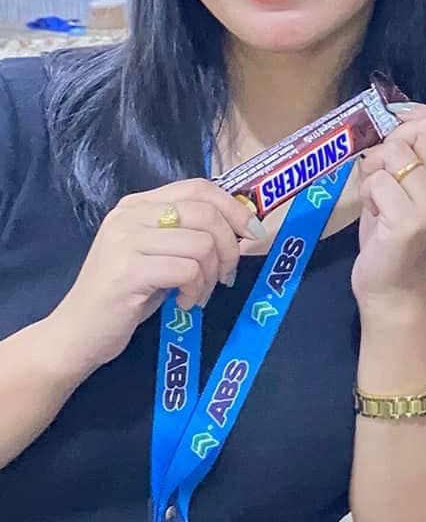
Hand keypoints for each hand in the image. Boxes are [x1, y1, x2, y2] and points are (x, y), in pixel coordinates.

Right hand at [45, 180, 262, 378]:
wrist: (77, 333)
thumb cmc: (126, 295)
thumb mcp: (158, 254)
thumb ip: (188, 233)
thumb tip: (241, 227)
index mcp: (138, 204)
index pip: (199, 188)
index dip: (233, 207)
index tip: (252, 233)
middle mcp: (129, 215)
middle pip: (205, 213)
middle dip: (229, 246)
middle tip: (227, 275)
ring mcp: (126, 241)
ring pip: (201, 243)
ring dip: (211, 275)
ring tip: (199, 294)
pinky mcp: (128, 271)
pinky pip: (188, 270)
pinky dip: (196, 290)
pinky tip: (184, 303)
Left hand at [352, 107, 425, 305]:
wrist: (392, 284)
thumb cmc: (394, 228)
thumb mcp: (410, 185)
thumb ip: (411, 152)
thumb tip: (393, 113)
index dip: (425, 115)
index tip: (401, 131)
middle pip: (422, 128)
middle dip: (391, 141)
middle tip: (384, 171)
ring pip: (393, 153)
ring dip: (373, 170)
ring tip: (378, 195)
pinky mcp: (408, 221)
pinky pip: (378, 181)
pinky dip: (367, 193)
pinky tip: (375, 212)